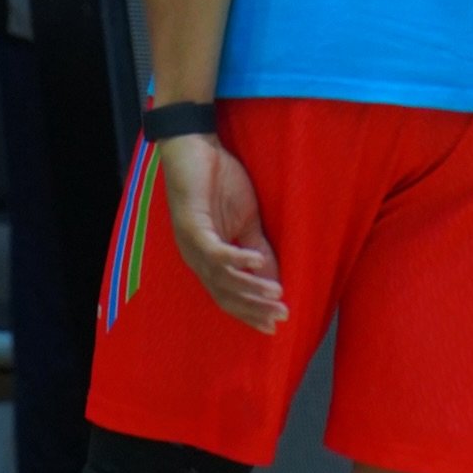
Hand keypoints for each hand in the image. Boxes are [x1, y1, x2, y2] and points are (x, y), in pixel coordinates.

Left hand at [157, 133, 287, 333]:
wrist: (195, 148)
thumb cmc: (219, 181)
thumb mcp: (246, 219)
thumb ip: (257, 248)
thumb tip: (274, 275)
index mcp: (208, 260)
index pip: (229, 296)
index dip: (251, 312)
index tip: (276, 324)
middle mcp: (196, 260)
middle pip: (225, 294)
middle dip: (253, 308)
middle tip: (280, 316)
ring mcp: (192, 245)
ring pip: (222, 278)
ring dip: (250, 288)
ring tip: (276, 293)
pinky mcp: (192, 227)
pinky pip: (216, 251)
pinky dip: (237, 259)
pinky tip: (257, 263)